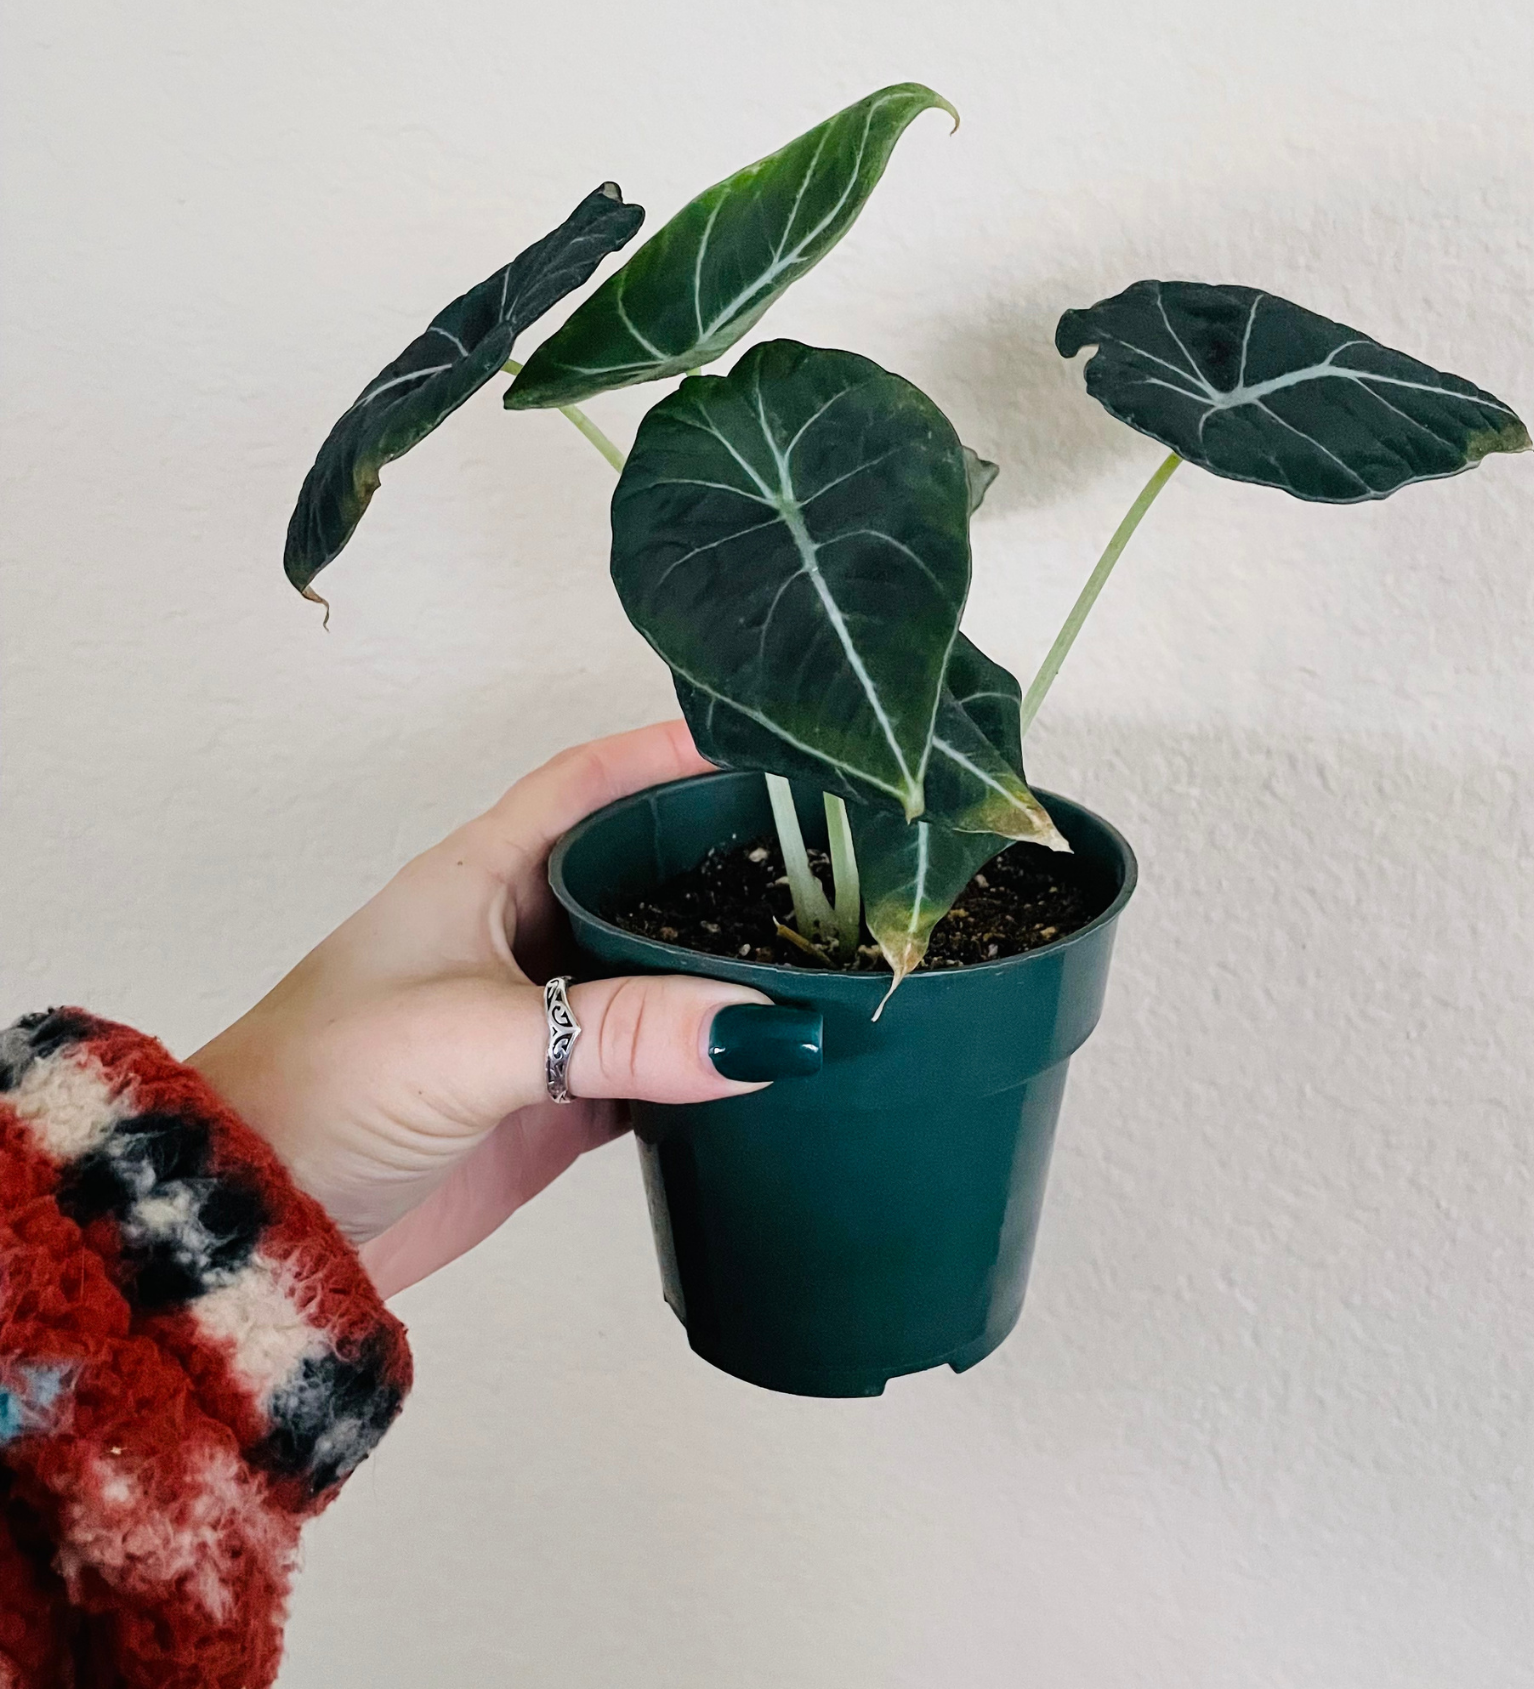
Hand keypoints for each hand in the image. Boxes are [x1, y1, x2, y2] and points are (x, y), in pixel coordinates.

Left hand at [188, 722, 806, 1297]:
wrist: (267, 1226)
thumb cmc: (331, 1088)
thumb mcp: (475, 1038)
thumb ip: (621, 1030)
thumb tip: (768, 1032)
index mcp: (482, 875)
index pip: (587, 784)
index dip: (663, 755)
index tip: (759, 746)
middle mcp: (521, 932)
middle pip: (641, 874)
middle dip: (724, 860)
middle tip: (828, 860)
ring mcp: (545, 1019)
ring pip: (659, 973)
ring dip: (727, 970)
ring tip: (827, 952)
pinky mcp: (561, 1101)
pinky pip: (658, 1064)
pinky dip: (712, 1062)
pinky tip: (774, 1059)